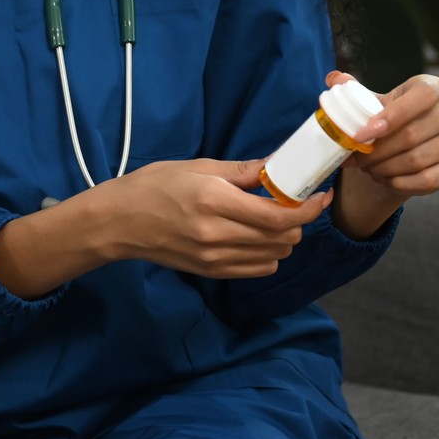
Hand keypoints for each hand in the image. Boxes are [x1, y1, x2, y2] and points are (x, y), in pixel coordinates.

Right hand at [101, 157, 331, 277]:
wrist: (118, 222)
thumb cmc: (153, 186)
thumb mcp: (197, 166)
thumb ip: (243, 171)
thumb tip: (279, 166)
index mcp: (213, 200)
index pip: (278, 217)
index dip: (308, 209)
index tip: (320, 196)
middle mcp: (216, 234)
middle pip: (283, 238)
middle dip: (297, 221)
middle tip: (291, 203)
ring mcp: (214, 258)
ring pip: (275, 256)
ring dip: (283, 238)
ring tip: (270, 219)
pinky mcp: (211, 272)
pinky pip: (257, 268)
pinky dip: (267, 253)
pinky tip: (255, 236)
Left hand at [331, 70, 438, 235]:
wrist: (406, 143)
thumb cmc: (389, 117)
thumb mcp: (373, 101)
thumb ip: (353, 90)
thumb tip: (334, 79)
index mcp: (432, 87)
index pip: (419, 98)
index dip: (389, 117)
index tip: (360, 136)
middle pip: (412, 134)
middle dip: (378, 151)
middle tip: (356, 158)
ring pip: (417, 159)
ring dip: (386, 167)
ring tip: (367, 167)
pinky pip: (427, 179)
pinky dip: (401, 182)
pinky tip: (384, 179)